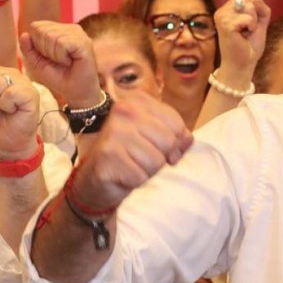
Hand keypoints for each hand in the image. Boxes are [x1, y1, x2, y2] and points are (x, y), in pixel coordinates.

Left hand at [20, 21, 100, 108]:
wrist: (77, 92)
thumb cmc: (59, 77)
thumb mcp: (37, 63)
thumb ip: (28, 49)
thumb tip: (25, 35)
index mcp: (59, 29)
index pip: (36, 26)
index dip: (37, 45)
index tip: (50, 57)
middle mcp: (70, 28)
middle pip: (42, 30)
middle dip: (45, 50)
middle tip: (58, 61)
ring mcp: (79, 33)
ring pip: (51, 36)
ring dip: (54, 55)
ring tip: (65, 62)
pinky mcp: (84, 42)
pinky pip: (61, 43)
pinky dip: (61, 56)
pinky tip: (70, 61)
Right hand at [69, 91, 193, 211]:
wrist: (94, 179)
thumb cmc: (130, 156)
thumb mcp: (155, 139)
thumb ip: (175, 134)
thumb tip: (187, 139)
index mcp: (139, 101)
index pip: (177, 124)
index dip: (175, 143)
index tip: (158, 148)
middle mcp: (124, 110)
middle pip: (169, 142)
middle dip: (161, 158)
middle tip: (142, 160)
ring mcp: (114, 131)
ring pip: (156, 160)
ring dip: (148, 171)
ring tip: (132, 166)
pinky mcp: (108, 154)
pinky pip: (141, 176)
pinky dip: (136, 181)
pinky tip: (123, 175)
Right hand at [213, 0, 271, 80]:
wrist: (242, 66)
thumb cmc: (249, 47)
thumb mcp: (260, 24)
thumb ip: (261, 9)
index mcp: (227, 10)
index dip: (254, 7)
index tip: (250, 24)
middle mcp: (222, 11)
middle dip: (254, 13)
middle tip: (248, 29)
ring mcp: (222, 17)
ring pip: (248, 5)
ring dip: (253, 21)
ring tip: (245, 33)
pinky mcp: (225, 25)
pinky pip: (247, 17)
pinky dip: (251, 26)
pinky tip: (244, 36)